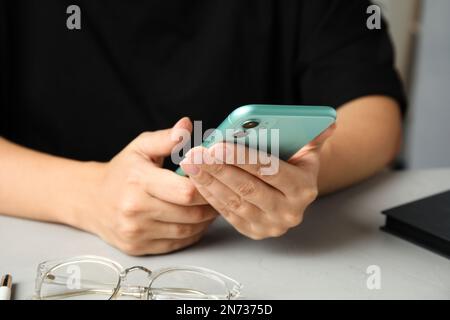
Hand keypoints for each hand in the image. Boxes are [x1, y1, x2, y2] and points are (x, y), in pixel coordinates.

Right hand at [80, 118, 216, 254]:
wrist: (91, 200)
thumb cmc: (121, 172)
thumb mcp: (140, 147)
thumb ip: (166, 138)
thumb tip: (186, 126)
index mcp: (139, 181)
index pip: (185, 191)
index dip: (205, 187)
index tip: (212, 180)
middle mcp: (135, 210)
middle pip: (190, 214)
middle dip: (209, 205)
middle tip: (218, 195)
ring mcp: (136, 232)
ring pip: (187, 231)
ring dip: (205, 221)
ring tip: (210, 207)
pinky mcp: (138, 247)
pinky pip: (177, 244)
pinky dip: (192, 234)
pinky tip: (195, 221)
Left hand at [180, 125, 334, 239]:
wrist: (294, 193)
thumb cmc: (296, 163)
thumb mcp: (308, 148)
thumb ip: (314, 134)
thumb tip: (328, 122)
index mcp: (304, 188)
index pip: (270, 171)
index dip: (242, 159)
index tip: (217, 145)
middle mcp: (289, 211)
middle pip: (248, 189)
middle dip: (218, 169)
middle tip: (195, 153)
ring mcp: (270, 225)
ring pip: (234, 202)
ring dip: (208, 182)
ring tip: (189, 163)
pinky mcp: (253, 231)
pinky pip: (226, 213)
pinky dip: (209, 195)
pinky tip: (196, 179)